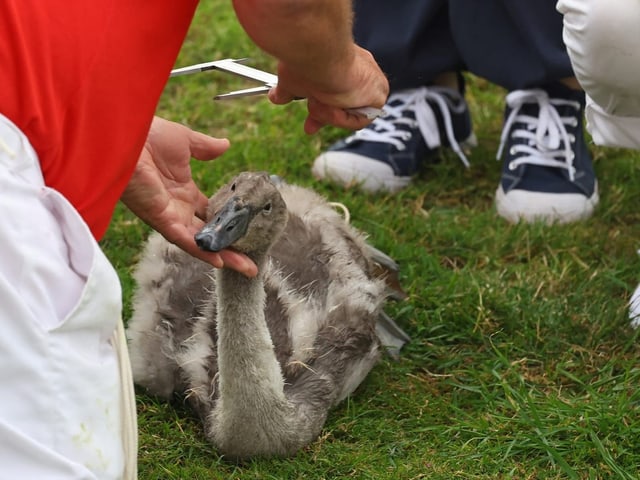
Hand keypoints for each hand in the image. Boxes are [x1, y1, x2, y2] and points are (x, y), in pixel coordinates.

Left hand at [121, 117, 257, 276]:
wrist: (124, 134)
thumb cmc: (148, 135)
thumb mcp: (185, 141)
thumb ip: (206, 148)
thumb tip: (226, 145)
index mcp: (183, 192)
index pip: (211, 214)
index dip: (229, 223)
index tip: (250, 231)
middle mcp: (178, 209)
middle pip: (210, 234)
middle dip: (231, 248)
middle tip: (253, 260)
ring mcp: (170, 216)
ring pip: (201, 243)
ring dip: (224, 256)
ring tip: (247, 268)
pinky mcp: (161, 219)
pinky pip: (185, 240)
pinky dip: (202, 251)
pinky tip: (220, 261)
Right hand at [268, 46, 388, 133]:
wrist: (318, 55)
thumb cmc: (304, 61)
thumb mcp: (293, 79)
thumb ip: (287, 90)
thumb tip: (274, 96)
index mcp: (342, 64)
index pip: (336, 93)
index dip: (321, 109)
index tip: (309, 124)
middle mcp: (360, 71)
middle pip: (344, 106)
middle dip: (325, 118)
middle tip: (309, 128)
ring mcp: (371, 83)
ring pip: (349, 113)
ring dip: (328, 112)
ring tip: (318, 100)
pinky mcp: (378, 94)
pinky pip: (359, 119)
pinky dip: (341, 117)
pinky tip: (332, 103)